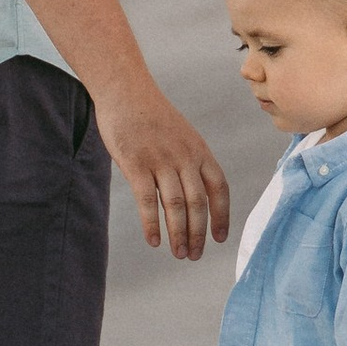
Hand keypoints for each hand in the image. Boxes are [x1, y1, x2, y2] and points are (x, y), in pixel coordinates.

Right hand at [96, 79, 231, 260]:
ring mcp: (160, 159)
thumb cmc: (151, 115)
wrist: (125, 90)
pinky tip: (154, 240)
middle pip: (198, 202)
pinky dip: (152, 224)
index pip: (219, 188)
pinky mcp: (135, 163)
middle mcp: (184, 156)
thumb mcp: (181, 134)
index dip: (221, 216)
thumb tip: (192, 197)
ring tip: (178, 253)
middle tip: (193, 255)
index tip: (219, 238)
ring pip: (175, 205)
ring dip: (178, 233)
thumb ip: (188, 162)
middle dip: (198, 233)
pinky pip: (147, 200)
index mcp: (199, 150)